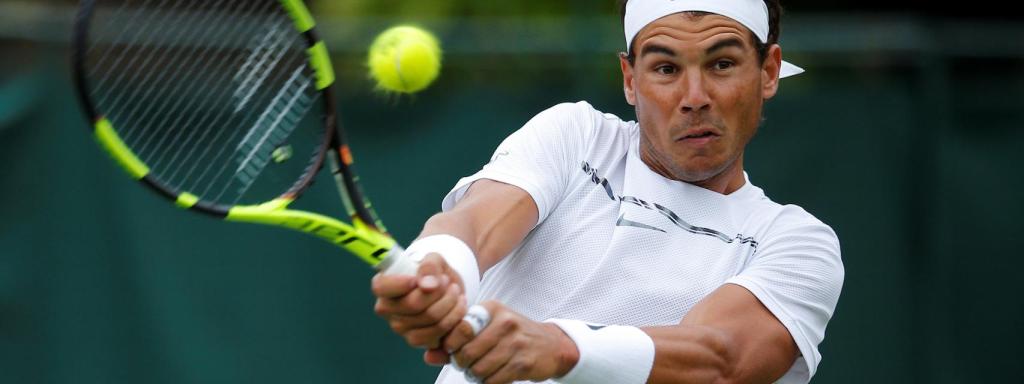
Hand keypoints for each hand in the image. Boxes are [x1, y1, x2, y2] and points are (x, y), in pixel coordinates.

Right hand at [371, 253, 468, 350]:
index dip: (401, 283)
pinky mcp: (417, 340)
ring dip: (450, 303)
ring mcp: (400, 327)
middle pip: (413, 304)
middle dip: (438, 291)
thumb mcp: (434, 259)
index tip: (418, 278)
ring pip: (430, 319)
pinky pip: (438, 334)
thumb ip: (429, 267)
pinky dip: (454, 318)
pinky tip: (457, 306)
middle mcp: (387, 309)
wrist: (447, 288)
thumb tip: (427, 286)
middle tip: (447, 281)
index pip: (381, 287)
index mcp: (384, 286)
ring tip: (455, 291)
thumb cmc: (434, 272)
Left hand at [436, 301, 579, 383]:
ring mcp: (516, 343)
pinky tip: (494, 376)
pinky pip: (494, 380)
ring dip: (475, 375)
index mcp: (491, 309)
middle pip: (467, 352)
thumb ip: (455, 342)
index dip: (450, 346)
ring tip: (480, 371)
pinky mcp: (523, 363)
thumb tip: (428, 356)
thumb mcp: (486, 330)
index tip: (454, 351)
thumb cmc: (512, 337)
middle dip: (462, 364)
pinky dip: (489, 382)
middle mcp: (504, 322)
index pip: (459, 328)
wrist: (551, 346)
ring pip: (479, 368)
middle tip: (467, 365)